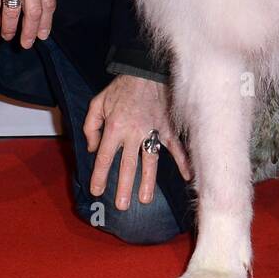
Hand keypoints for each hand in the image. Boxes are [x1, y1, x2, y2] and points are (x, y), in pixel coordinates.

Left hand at [84, 75, 191, 209]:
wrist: (146, 71)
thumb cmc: (122, 88)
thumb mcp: (98, 103)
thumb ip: (91, 126)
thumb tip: (93, 149)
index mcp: (115, 127)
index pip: (106, 157)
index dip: (100, 175)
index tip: (97, 191)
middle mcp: (134, 132)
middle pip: (128, 165)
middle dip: (124, 187)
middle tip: (122, 206)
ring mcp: (153, 131)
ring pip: (150, 161)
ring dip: (147, 181)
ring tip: (145, 199)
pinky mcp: (167, 128)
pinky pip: (175, 147)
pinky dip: (183, 161)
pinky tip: (188, 176)